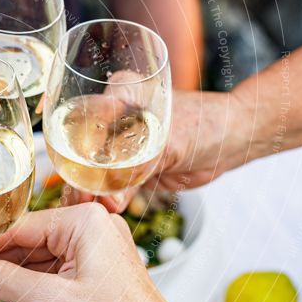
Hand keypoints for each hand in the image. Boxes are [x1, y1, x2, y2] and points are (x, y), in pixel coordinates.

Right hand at [0, 205, 187, 301]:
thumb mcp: (50, 301)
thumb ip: (5, 281)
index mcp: (83, 223)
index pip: (19, 229)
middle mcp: (89, 233)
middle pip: (25, 249)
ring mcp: (92, 257)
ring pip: (35, 269)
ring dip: (5, 291)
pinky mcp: (93, 279)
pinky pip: (51, 284)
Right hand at [61, 89, 253, 212]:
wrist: (231, 139)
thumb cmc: (206, 125)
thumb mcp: (169, 145)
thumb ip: (138, 171)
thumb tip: (110, 200)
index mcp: (118, 93)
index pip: (81, 120)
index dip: (70, 149)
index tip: (71, 177)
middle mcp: (113, 114)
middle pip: (80, 147)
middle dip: (76, 176)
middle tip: (77, 201)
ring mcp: (118, 140)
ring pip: (91, 167)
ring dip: (87, 190)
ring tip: (87, 208)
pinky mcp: (128, 163)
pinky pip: (108, 181)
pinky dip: (102, 196)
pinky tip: (99, 208)